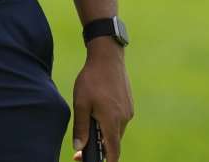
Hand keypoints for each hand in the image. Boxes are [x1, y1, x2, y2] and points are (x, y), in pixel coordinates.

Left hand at [71, 41, 133, 160]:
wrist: (108, 57)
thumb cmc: (92, 79)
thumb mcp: (81, 103)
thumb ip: (80, 127)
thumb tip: (79, 148)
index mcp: (112, 121)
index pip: (113, 151)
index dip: (107, 161)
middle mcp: (124, 118)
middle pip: (114, 142)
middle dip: (100, 147)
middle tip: (82, 147)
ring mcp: (128, 110)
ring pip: (116, 130)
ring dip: (104, 132)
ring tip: (90, 122)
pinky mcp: (129, 103)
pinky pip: (120, 119)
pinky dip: (110, 122)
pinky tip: (98, 111)